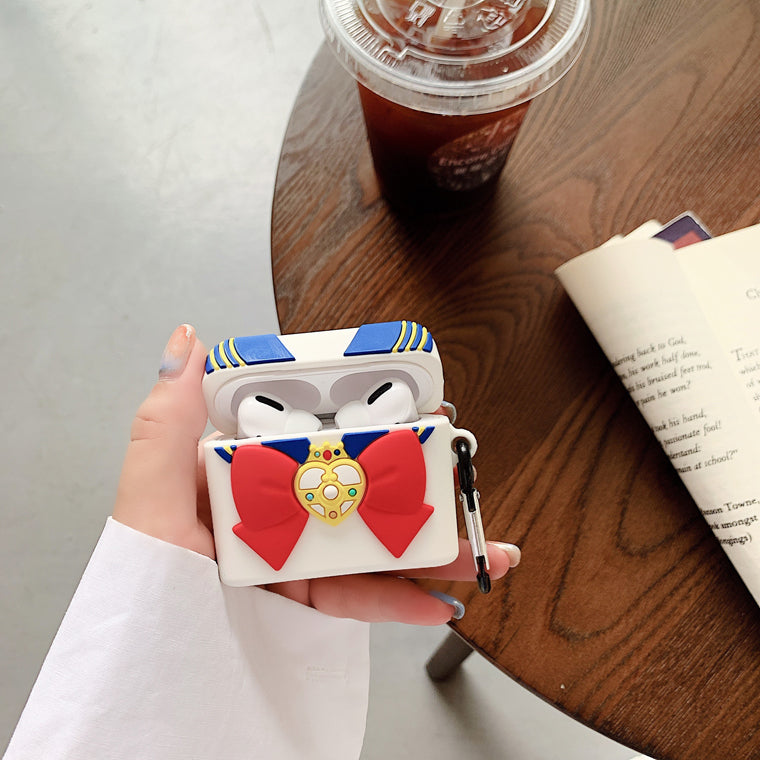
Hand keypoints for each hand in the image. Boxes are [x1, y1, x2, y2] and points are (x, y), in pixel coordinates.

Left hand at [113, 325, 519, 624]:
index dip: (364, 420)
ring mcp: (297, 561)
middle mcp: (276, 513)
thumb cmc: (142, 584)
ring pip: (374, 547)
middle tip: (459, 474)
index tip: (412, 411)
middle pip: (358, 491)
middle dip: (417, 485)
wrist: (153, 674)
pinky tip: (440, 603)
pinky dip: (404, 604)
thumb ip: (167, 423)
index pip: (311, 436)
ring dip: (433, 551)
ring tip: (482, 551)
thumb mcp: (151, 498)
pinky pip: (363, 602)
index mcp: (244, 475)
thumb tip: (188, 342)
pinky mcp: (307, 609)